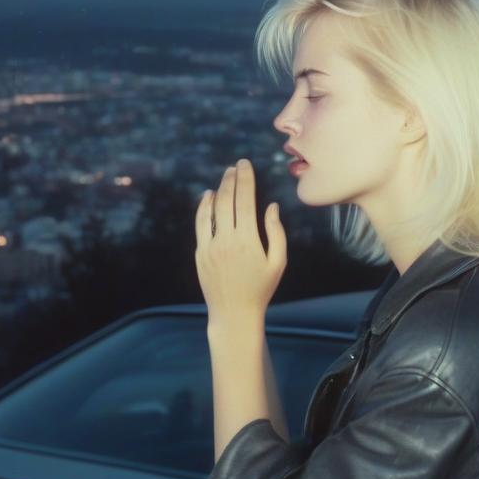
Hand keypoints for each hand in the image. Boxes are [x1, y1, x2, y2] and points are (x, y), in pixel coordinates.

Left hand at [195, 158, 287, 326]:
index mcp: (248, 240)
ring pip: (212, 210)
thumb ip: (276, 232)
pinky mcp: (200, 253)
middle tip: (235, 166)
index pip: (245, 201)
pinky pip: (201, 224)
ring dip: (218, 190)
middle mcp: (227, 240)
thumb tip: (272, 206)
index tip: (245, 165)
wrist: (234, 313)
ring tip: (225, 177)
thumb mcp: (278, 262)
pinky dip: (204, 208)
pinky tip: (208, 196)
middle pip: (227, 200)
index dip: (245, 179)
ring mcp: (210, 247)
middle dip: (232, 179)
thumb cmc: (261, 288)